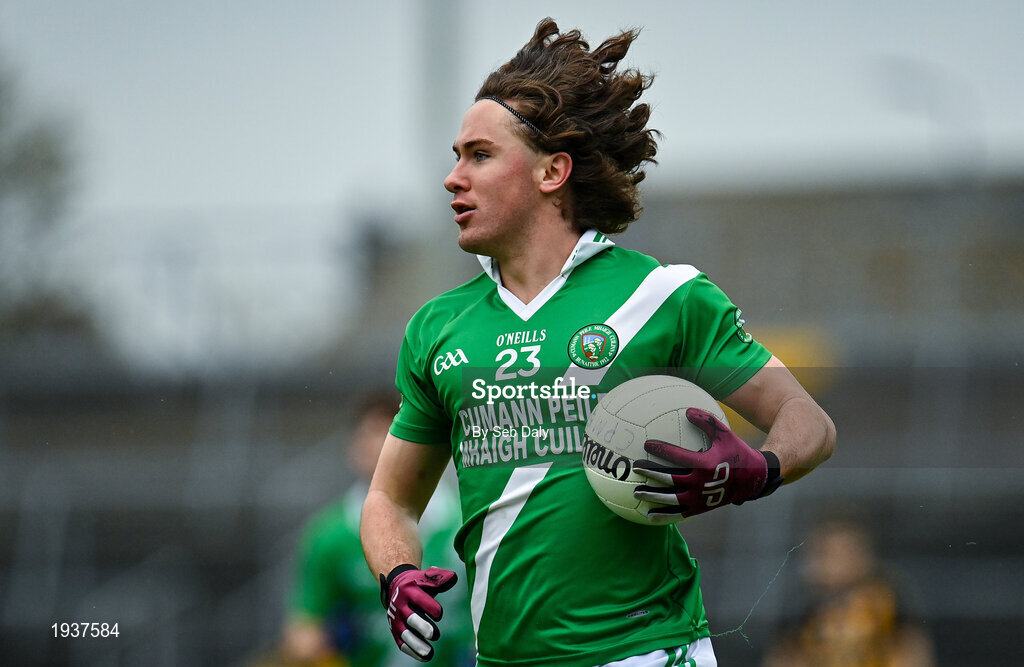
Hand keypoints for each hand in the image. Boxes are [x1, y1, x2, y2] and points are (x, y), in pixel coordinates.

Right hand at [379, 564, 457, 661]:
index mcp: (409, 590)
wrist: (396, 587)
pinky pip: (402, 644)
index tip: (439, 614)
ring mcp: (396, 620)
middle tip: (434, 634)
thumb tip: (453, 577)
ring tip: (429, 653)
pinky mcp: (395, 631)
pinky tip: (425, 657)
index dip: (430, 607)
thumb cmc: (418, 583)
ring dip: (416, 644)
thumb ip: (440, 578)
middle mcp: (400, 606)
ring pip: (405, 635)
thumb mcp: (426, 577)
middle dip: (422, 627)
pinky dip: (412, 651)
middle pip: (410, 618)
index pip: (419, 599)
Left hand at [633, 407, 779, 522]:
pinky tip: (649, 515)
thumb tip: (687, 410)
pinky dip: (663, 515)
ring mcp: (700, 498)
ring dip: (652, 496)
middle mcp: (701, 483)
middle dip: (651, 474)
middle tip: (635, 469)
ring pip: (671, 498)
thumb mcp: (725, 434)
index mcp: (705, 464)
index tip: (647, 444)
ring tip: (636, 492)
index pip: (678, 457)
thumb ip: (706, 421)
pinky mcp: (700, 508)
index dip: (661, 449)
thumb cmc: (736, 452)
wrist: (753, 479)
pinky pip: (678, 513)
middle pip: (670, 479)